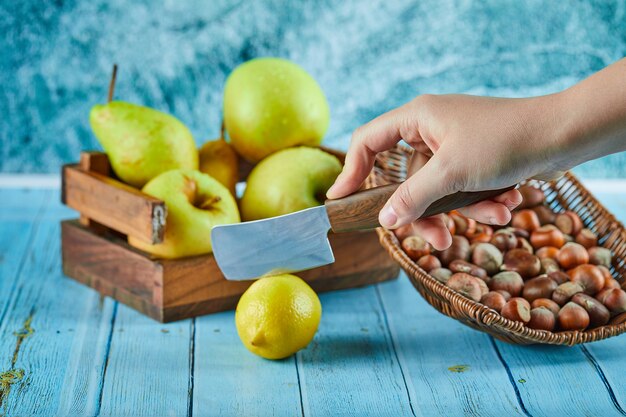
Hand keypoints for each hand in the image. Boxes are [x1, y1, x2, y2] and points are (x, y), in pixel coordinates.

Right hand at [327, 94, 564, 249]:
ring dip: (462, 209)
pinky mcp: (474, 156)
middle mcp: (431, 128)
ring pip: (438, 188)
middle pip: (407, 177)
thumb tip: (385, 220)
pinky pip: (462, 186)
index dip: (351, 171)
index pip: (368, 141)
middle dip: (426, 211)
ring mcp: (453, 143)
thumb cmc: (505, 141)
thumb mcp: (452, 173)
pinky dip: (480, 200)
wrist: (564, 134)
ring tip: (495, 215)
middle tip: (437, 238)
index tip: (341, 200)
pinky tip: (507, 203)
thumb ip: (413, 197)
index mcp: (417, 117)